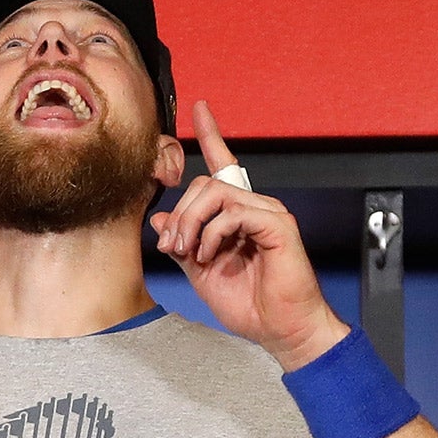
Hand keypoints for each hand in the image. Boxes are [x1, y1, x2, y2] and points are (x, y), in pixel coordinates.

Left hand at [149, 101, 347, 370]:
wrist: (279, 328)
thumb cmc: (248, 302)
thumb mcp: (200, 272)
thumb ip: (181, 244)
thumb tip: (158, 222)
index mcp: (237, 215)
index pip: (225, 166)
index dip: (213, 135)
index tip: (199, 109)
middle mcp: (255, 206)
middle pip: (204, 183)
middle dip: (178, 213)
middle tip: (173, 246)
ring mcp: (268, 213)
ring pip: (215, 192)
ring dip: (190, 223)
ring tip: (189, 252)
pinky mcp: (277, 225)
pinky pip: (233, 212)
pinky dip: (211, 234)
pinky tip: (210, 255)